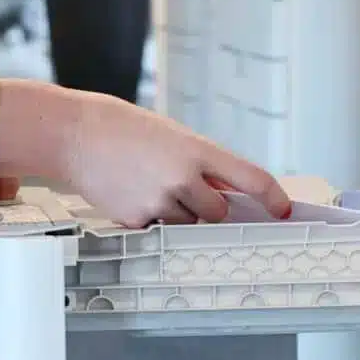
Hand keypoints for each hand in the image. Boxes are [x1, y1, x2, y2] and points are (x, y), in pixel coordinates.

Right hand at [0, 79, 290, 228]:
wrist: (75, 134)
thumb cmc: (123, 129)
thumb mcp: (171, 136)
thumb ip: (201, 162)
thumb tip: (226, 193)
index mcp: (197, 150)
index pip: (250, 178)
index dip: (273, 197)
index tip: (284, 210)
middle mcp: (183, 178)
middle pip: (218, 212)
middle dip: (208, 205)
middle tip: (181, 186)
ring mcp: (160, 202)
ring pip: (187, 223)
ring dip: (177, 212)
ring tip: (147, 184)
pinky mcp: (137, 220)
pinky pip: (158, 230)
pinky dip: (150, 218)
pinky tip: (130, 193)